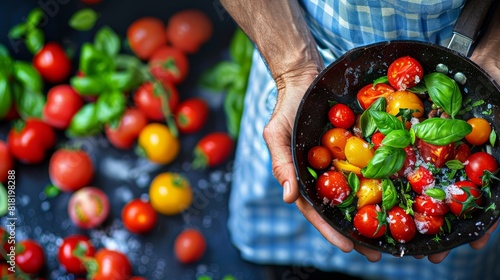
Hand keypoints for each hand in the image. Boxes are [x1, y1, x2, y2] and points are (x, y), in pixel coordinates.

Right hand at [262, 65, 382, 261]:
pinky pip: (375, 165)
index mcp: (304, 178)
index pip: (316, 210)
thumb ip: (281, 165)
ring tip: (395, 234)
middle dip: (358, 232)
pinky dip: (388, 180)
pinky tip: (403, 193)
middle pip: (342, 209)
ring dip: (376, 213)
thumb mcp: (276, 134)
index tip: (348, 247)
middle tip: (378, 252)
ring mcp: (345, 162)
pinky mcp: (360, 147)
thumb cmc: (287, 107)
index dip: (331, 230)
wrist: (307, 78)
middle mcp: (326, 175)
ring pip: (362, 192)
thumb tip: (288, 198)